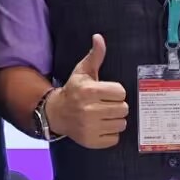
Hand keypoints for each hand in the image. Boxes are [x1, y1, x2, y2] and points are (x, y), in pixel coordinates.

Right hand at [45, 35, 127, 149]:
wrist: (57, 113)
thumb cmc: (74, 90)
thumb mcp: (83, 71)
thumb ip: (95, 55)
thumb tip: (99, 38)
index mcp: (90, 91)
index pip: (121, 92)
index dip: (116, 92)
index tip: (107, 92)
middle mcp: (89, 110)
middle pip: (123, 109)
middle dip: (116, 106)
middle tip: (105, 104)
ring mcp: (90, 127)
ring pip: (121, 124)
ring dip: (115, 120)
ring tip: (104, 115)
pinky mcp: (91, 141)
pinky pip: (114, 138)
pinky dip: (110, 133)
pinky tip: (101, 126)